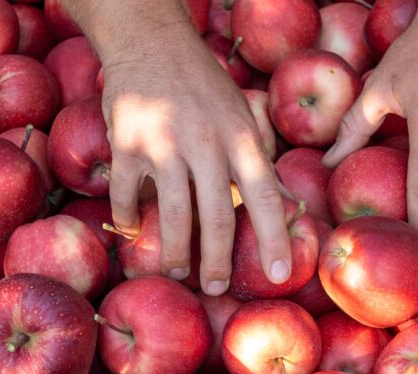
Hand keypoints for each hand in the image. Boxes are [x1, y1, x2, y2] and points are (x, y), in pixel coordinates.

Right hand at [98, 21, 290, 295]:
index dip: (274, 239)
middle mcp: (207, 142)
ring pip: (173, 214)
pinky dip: (129, 218)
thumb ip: (260, 161)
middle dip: (217, 261)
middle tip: (216, 289)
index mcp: (241, 137)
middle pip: (217, 216)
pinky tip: (133, 232)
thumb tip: (290, 205)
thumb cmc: (204, 85)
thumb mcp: (242, 115)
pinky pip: (127, 193)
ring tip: (177, 270)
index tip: (280, 274)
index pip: (265, 196)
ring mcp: (165, 143)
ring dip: (175, 251)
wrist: (151, 40)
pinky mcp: (127, 143)